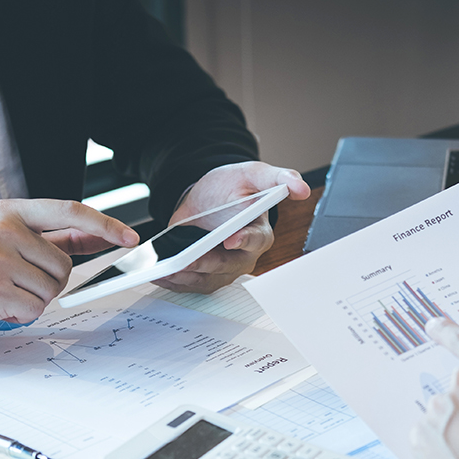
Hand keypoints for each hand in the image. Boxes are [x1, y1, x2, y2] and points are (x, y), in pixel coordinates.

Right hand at [0, 199, 139, 345]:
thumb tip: (101, 234)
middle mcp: (3, 229)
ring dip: (37, 298)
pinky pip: (37, 307)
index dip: (105, 224)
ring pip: (53, 287)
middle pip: (64, 263)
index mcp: (10, 211)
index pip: (70, 211)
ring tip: (7, 292)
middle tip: (19, 281)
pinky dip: (24, 314)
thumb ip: (57, 237)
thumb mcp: (12, 240)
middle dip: (50, 280)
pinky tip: (0, 306)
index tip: (131, 237)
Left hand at [152, 161, 309, 292]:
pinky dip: (174, 282)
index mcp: (260, 233)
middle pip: (226, 266)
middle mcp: (243, 256)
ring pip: (206, 279)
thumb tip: (300, 186)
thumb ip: (277, 177)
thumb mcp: (252, 174)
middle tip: (186, 260)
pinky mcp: (205, 275)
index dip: (244, 240)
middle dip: (205, 264)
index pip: (255, 240)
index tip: (230, 239)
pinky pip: (190, 284)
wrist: (208, 197)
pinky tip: (158, 274)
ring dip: (185, 277)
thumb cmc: (233, 188)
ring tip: (165, 270)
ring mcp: (224, 269)